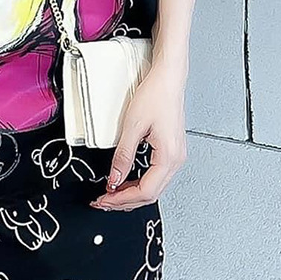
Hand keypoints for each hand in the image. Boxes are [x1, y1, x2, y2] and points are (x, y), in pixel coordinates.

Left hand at [90, 59, 187, 210]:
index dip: (122, 199)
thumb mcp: (132, 126)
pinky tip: (126, 180)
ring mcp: (176, 155)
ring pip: (154, 186)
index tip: (104, 200)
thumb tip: (115, 180)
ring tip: (111, 194)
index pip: (145, 191)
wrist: (168, 78)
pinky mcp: (171, 150)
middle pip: (150, 194)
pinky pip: (156, 175)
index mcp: (169, 157)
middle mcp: (176, 160)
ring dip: (132, 193)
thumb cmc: (156, 95)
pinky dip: (139, 182)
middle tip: (103, 201)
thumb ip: (123, 156)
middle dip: (125, 201)